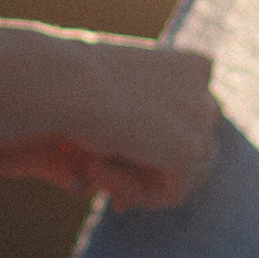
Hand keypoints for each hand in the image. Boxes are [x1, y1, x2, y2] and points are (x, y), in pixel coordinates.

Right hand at [0, 40, 220, 210]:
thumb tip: (83, 184)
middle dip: (150, 173)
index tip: (107, 167)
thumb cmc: (55, 80)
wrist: (59, 80)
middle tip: (109, 191)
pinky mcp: (191, 150)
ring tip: (93, 169)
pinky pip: (171, 193)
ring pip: (182, 174)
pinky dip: (134, 191)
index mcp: (186, 64)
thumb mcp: (83, 106)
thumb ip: (98, 138)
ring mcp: (202, 116)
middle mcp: (203, 86)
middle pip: (193, 149)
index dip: (151, 149)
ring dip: (135, 181)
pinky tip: (98, 169)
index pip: (187, 118)